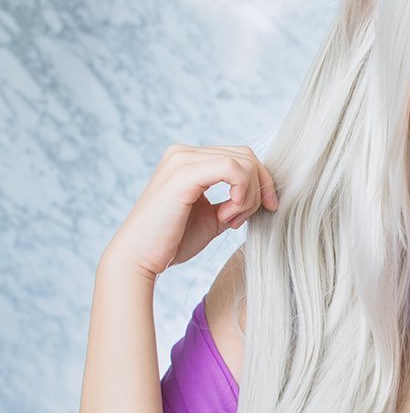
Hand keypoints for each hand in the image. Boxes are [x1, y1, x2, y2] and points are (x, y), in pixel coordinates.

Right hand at [102, 143, 278, 280]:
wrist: (139, 259)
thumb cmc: (172, 242)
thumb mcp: (211, 219)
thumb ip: (233, 203)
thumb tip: (259, 197)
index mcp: (189, 160)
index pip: (240, 157)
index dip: (261, 182)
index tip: (267, 209)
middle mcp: (184, 153)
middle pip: (245, 156)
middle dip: (258, 190)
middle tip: (242, 220)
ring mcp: (182, 159)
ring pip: (243, 162)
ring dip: (248, 196)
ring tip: (230, 220)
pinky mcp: (184, 173)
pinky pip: (232, 169)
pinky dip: (241, 193)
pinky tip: (228, 215)